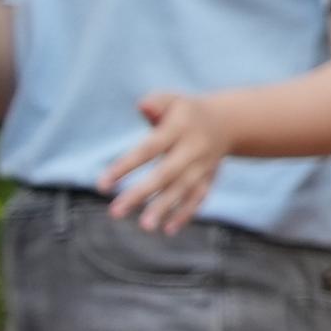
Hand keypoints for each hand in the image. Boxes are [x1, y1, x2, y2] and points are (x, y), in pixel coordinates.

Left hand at [106, 89, 235, 231]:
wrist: (228, 122)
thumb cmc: (185, 112)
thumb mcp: (172, 101)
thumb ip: (156, 103)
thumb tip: (142, 106)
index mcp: (179, 128)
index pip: (149, 149)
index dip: (126, 166)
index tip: (101, 185)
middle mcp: (193, 149)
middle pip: (166, 174)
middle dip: (141, 194)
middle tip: (115, 212)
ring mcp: (203, 166)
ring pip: (182, 189)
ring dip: (164, 208)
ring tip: (144, 226)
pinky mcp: (209, 179)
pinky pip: (198, 198)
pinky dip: (185, 214)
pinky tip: (168, 229)